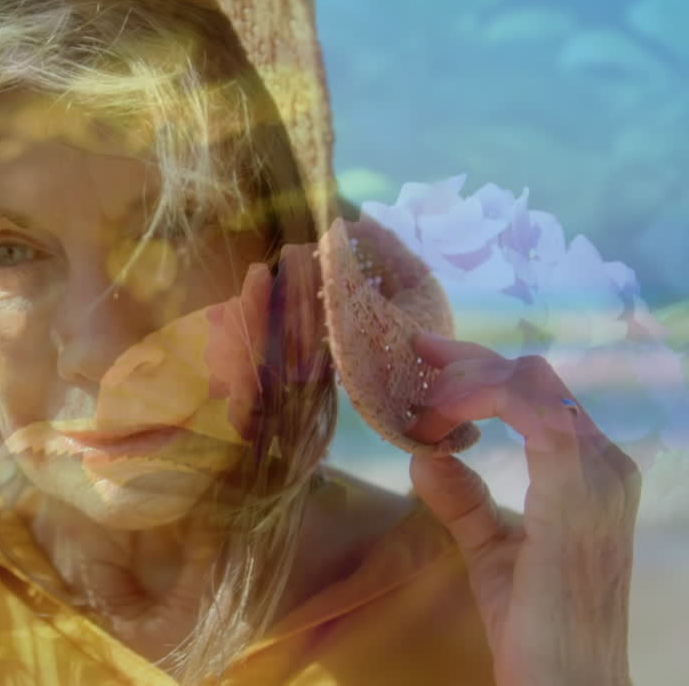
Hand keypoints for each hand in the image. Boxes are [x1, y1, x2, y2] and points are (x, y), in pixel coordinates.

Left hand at [404, 332, 640, 685]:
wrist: (565, 678)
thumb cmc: (535, 623)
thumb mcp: (490, 546)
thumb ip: (463, 499)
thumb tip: (426, 455)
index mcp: (589, 472)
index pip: (535, 393)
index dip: (475, 367)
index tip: (422, 359)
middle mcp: (603, 463)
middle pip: (530, 377)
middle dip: (463, 364)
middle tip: (409, 370)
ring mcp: (597, 474)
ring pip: (530, 383)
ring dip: (463, 384)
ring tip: (418, 413)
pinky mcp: (577, 490)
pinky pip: (531, 412)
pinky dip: (478, 403)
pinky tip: (439, 427)